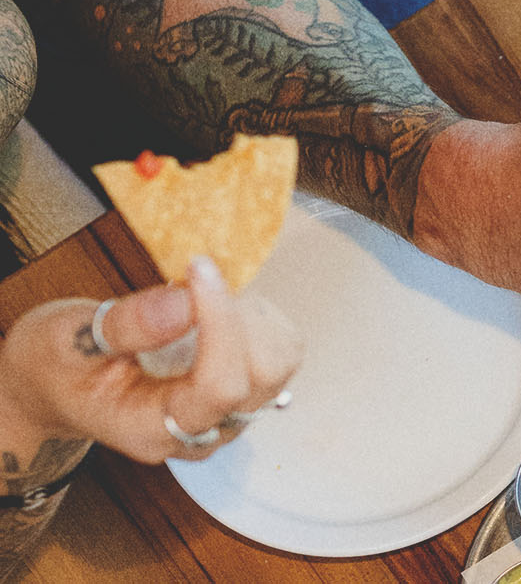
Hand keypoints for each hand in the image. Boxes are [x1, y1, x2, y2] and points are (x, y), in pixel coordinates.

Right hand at [0, 257, 302, 462]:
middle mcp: (201, 433)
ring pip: (279, 362)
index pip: (219, 387)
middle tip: (190, 280)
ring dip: (249, 316)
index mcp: (152, 429)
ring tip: (197, 299)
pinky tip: (214, 312)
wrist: (59, 385)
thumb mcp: (65, 340)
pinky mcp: (245, 395)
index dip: (221, 323)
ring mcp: (228, 418)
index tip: (199, 268)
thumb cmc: (58, 365)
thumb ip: (127, 327)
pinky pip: (280, 352)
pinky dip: (257, 319)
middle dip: (235, 314)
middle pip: (261, 374)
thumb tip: (187, 301)